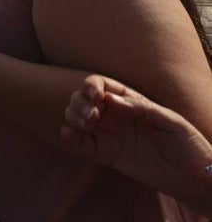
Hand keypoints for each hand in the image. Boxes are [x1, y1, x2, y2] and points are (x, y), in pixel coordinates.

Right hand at [60, 75, 211, 206]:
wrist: (192, 177)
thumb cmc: (186, 144)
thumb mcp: (170, 121)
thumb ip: (140, 108)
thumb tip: (110, 99)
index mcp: (130, 101)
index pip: (102, 84)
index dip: (92, 85)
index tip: (93, 95)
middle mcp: (115, 115)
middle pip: (83, 98)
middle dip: (79, 102)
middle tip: (90, 116)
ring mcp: (108, 134)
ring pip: (76, 116)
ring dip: (73, 115)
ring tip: (85, 125)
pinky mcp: (104, 153)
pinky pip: (80, 143)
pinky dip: (69, 136)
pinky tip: (69, 134)